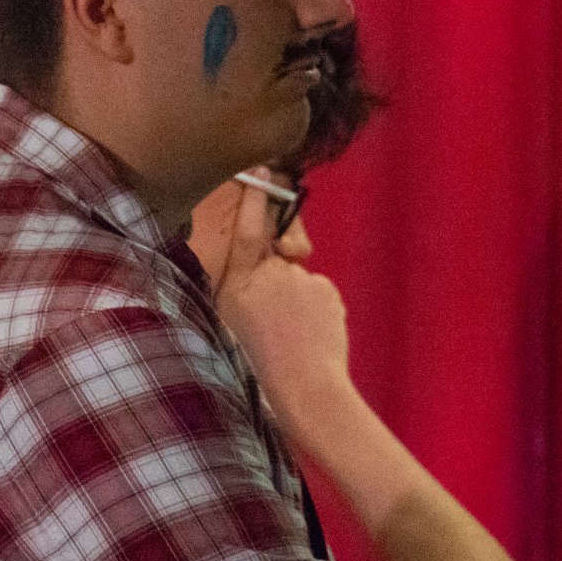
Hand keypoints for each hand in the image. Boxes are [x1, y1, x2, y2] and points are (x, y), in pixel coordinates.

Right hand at [213, 170, 352, 433]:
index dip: (254, 200)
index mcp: (238, 285)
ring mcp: (301, 280)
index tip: (261, 171)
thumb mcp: (235, 323)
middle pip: (276, 262)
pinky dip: (318, 309)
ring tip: (296, 335)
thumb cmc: (264, 364)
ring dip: (300, 300)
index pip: (246, 233)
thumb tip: (264, 269)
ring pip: (300, 280)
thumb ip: (245, 288)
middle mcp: (269, 275)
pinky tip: (313, 335)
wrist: (306, 389)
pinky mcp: (326, 289)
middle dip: (279, 283)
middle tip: (280, 322)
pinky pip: (320, 293)